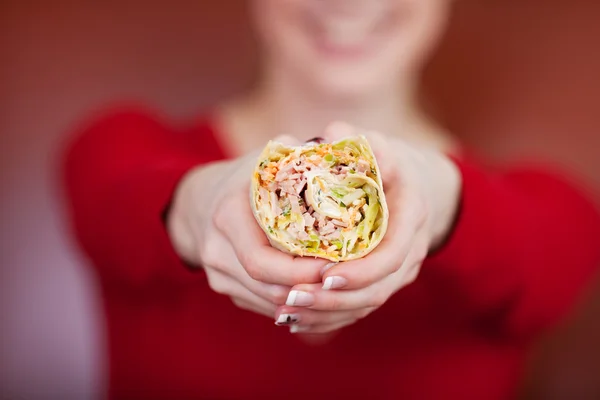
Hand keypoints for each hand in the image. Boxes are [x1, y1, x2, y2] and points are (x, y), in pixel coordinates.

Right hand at [167, 137, 327, 318]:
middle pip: (266, 286)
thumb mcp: (268, 158)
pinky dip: (290, 302)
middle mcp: (215, 248)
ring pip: (266, 301)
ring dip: (302, 300)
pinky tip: (315, 294)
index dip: (300, 270)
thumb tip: (345, 151)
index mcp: (227, 214)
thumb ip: (302, 153)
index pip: (262, 259)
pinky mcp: (224, 286)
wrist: (199, 200)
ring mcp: (216, 272)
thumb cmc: (244, 176)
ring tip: (335, 290)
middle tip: (341, 282)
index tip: (335, 265)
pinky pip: (261, 303)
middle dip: (307, 289)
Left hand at [274, 122, 461, 332]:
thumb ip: (356, 141)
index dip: (361, 270)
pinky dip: (330, 316)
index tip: (325, 274)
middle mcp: (410, 249)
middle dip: (336, 300)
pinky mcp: (384, 281)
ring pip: (367, 304)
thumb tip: (333, 133)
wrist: (409, 185)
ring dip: (328, 313)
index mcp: (411, 215)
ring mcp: (399, 270)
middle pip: (378, 289)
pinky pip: (360, 307)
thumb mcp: (376, 145)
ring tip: (288, 311)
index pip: (391, 253)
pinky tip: (297, 318)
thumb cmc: (387, 162)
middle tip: (294, 299)